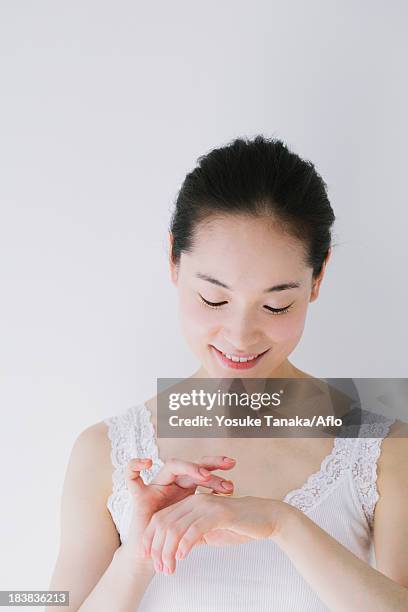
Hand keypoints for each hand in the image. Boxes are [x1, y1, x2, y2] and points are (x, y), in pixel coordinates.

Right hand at [119, 455, 235, 566]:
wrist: (150, 557)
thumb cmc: (172, 541)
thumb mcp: (195, 524)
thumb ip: (208, 513)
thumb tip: (235, 505)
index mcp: (185, 488)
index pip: (204, 473)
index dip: (218, 475)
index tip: (233, 484)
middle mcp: (171, 483)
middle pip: (192, 465)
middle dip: (211, 464)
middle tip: (228, 465)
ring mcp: (156, 486)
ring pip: (172, 465)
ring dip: (189, 468)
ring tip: (204, 475)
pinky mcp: (138, 495)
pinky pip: (131, 476)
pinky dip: (136, 465)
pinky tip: (147, 463)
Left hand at [141, 493, 288, 573]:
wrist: (265, 519)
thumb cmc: (239, 525)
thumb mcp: (210, 532)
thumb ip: (193, 536)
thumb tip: (176, 550)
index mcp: (190, 504)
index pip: (161, 519)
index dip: (150, 539)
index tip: (147, 558)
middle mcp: (195, 501)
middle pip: (164, 523)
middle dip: (157, 548)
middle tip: (159, 569)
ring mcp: (206, 505)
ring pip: (176, 527)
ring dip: (168, 550)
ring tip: (168, 568)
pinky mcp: (218, 513)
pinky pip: (195, 528)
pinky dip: (185, 544)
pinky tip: (181, 557)